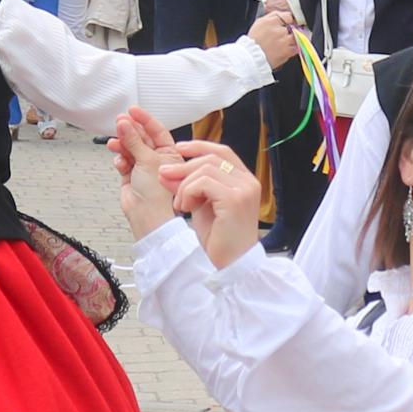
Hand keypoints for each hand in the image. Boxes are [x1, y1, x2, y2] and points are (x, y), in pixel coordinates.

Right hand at [114, 109, 184, 239]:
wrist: (146, 216)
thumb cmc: (158, 194)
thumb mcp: (147, 160)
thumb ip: (134, 140)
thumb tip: (125, 123)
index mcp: (170, 153)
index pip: (156, 130)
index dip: (144, 119)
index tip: (132, 110)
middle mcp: (157, 159)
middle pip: (141, 137)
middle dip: (130, 130)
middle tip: (119, 122)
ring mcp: (143, 167)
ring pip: (129, 148)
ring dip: (122, 144)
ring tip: (115, 142)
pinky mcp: (131, 175)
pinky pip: (123, 161)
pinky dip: (120, 159)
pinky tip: (120, 161)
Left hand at [160, 138, 264, 268]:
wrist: (230, 265)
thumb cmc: (219, 239)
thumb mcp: (200, 205)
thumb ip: (189, 186)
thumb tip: (167, 171)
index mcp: (244, 181)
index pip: (222, 151)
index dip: (199, 146)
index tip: (179, 148)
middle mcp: (248, 182)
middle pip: (211, 158)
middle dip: (183, 166)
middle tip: (164, 176)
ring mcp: (244, 190)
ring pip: (204, 169)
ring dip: (184, 185)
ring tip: (180, 204)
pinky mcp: (235, 200)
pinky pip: (203, 183)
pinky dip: (188, 192)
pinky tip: (186, 208)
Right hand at [248, 5, 301, 67]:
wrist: (251, 58)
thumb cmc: (253, 41)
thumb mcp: (259, 22)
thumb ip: (272, 16)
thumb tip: (281, 14)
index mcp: (271, 22)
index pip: (288, 16)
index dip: (288, 20)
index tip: (287, 23)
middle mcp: (279, 30)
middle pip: (292, 27)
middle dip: (289, 30)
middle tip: (283, 35)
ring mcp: (284, 41)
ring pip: (295, 37)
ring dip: (292, 39)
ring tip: (283, 43)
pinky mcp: (287, 52)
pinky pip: (296, 48)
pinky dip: (293, 48)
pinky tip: (285, 49)